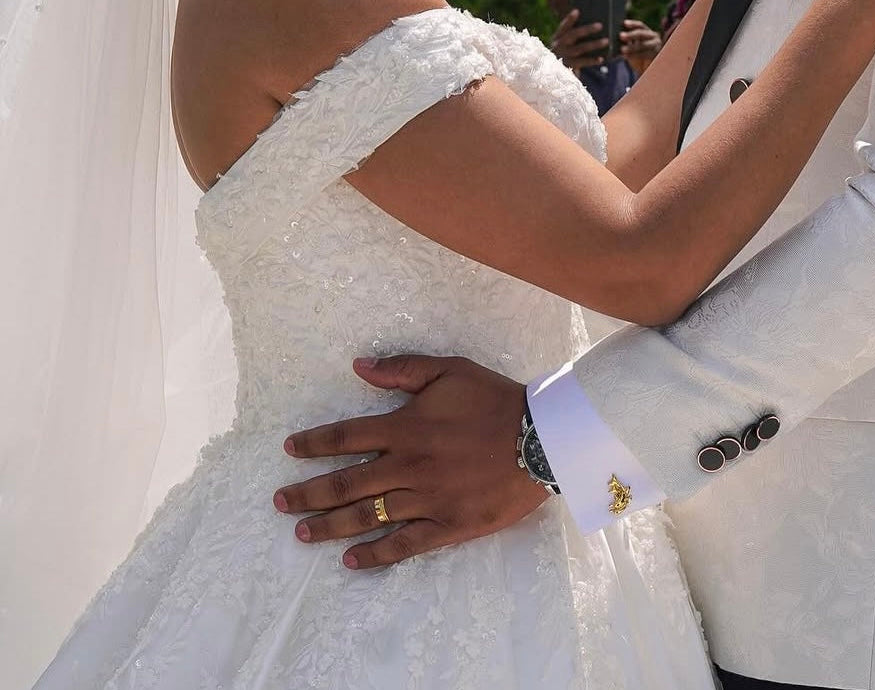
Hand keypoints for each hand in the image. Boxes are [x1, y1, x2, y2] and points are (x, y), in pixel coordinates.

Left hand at [273, 355, 546, 567]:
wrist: (540, 440)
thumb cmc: (495, 400)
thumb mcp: (450, 370)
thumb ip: (402, 368)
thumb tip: (358, 366)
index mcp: (405, 428)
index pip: (346, 436)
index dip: (314, 443)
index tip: (290, 451)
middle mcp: (407, 467)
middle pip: (346, 483)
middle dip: (308, 493)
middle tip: (280, 502)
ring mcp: (425, 500)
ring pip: (366, 517)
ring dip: (330, 526)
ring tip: (302, 533)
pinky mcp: (446, 526)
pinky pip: (402, 545)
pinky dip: (374, 555)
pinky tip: (351, 560)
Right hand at [550, 9, 608, 70]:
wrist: (554, 74)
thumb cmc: (564, 54)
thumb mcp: (564, 43)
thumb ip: (572, 34)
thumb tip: (585, 20)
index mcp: (557, 37)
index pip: (563, 26)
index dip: (569, 19)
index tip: (577, 11)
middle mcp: (558, 45)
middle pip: (573, 35)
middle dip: (587, 29)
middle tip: (600, 25)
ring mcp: (563, 56)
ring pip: (580, 48)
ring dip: (594, 44)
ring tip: (606, 41)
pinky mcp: (568, 67)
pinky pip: (582, 62)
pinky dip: (592, 60)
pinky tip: (602, 58)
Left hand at [620, 19, 661, 74]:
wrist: (646, 71)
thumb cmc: (637, 58)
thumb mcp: (631, 48)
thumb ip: (626, 42)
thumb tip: (615, 37)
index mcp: (647, 32)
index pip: (640, 25)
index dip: (632, 24)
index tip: (624, 23)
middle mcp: (653, 37)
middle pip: (641, 33)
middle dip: (631, 35)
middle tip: (620, 36)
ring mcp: (656, 46)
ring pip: (643, 44)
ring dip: (632, 47)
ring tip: (622, 50)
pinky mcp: (657, 55)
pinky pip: (645, 54)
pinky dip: (635, 55)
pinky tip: (626, 56)